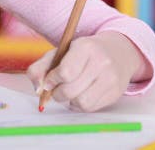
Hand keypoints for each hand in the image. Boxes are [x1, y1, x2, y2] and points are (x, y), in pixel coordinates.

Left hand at [26, 31, 147, 111]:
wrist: (117, 51)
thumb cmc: (83, 53)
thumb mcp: (61, 52)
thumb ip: (41, 67)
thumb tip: (37, 89)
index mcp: (85, 47)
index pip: (65, 72)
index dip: (52, 80)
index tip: (49, 81)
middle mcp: (101, 61)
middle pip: (71, 90)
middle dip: (57, 94)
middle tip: (56, 90)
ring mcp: (111, 78)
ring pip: (81, 102)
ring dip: (70, 101)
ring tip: (70, 92)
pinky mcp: (116, 92)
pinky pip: (91, 108)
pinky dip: (80, 105)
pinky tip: (81, 94)